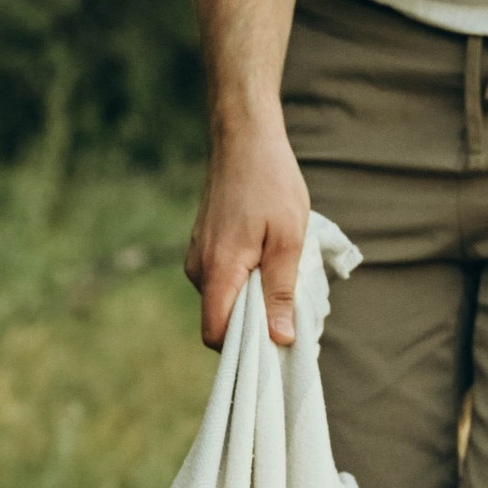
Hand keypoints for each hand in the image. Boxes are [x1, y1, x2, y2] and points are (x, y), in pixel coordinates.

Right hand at [184, 112, 309, 353]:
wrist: (244, 138)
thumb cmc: (270, 183)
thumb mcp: (288, 240)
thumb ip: (280, 292)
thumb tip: (279, 338)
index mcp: (218, 271)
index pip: (215, 335)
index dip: (244, 349)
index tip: (276, 344)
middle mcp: (199, 268)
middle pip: (220, 320)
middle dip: (253, 325)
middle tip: (290, 308)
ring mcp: (198, 255)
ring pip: (223, 299)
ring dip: (252, 299)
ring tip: (282, 273)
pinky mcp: (203, 245)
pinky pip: (222, 279)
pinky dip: (244, 281)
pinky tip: (268, 259)